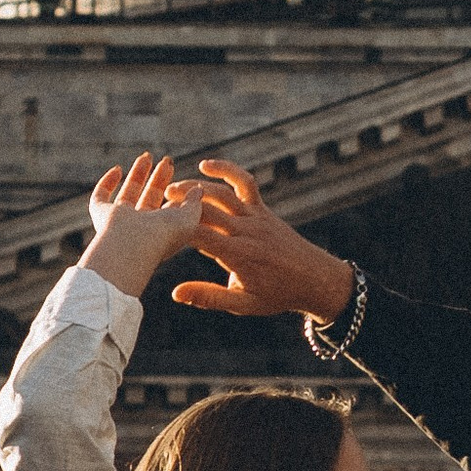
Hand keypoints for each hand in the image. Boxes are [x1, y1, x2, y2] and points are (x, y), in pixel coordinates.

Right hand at [79, 154, 204, 300]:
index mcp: (160, 233)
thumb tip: (198, 189)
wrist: (132, 244)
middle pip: (149, 197)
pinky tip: (117, 169)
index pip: (168, 211)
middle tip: (167, 161)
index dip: (175, 195)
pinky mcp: (100, 214)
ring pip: (128, 193)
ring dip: (138, 174)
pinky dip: (106, 182)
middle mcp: (139, 227)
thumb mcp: (188, 218)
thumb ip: (194, 203)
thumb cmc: (163, 236)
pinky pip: (100, 197)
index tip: (184, 183)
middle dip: (158, 179)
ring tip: (147, 156)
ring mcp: (119, 220)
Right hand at [173, 157, 357, 323]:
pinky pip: (245, 183)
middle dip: (180, 205)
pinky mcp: (263, 209)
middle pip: (207, 210)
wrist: (315, 280)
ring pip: (222, 193)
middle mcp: (247, 231)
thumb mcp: (242, 304)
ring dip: (196, 187)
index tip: (156, 230)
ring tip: (172, 188)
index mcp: (239, 255)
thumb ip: (208, 297)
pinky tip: (207, 165)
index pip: (200, 236)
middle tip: (155, 206)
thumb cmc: (277, 295)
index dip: (175, 230)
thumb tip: (175, 293)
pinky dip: (227, 170)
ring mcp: (256, 217)